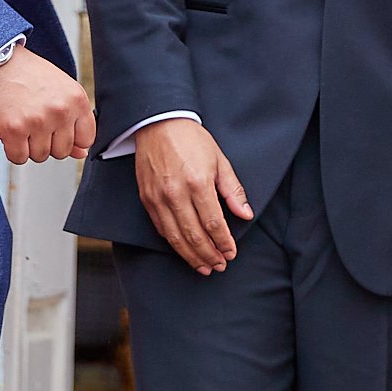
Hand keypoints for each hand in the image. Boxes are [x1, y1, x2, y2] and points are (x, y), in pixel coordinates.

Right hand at [0, 47, 94, 165]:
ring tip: (22, 121)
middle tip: (34, 121)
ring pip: (40, 156)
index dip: (71, 139)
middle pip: (62, 151)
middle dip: (47, 142)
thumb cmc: (26, 73)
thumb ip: (74, 121)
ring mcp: (37, 121)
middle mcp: (60, 110)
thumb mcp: (59, 89)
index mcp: (77, 99)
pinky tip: (10, 130)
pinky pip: (18, 158)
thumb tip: (81, 152)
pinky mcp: (13, 130)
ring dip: (28, 145)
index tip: (58, 130)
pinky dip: (12, 149)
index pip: (86, 138)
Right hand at [134, 118, 251, 273]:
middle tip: (219, 265)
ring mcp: (158, 198)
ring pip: (175, 237)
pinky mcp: (146, 199)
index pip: (213, 223)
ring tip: (204, 266)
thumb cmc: (192, 140)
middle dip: (209, 255)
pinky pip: (161, 228)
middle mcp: (176, 193)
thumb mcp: (220, 160)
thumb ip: (233, 190)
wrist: (159, 124)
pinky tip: (184, 250)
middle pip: (194, 236)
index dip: (223, 243)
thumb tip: (245, 214)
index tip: (231, 253)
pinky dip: (174, 243)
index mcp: (198, 182)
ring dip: (191, 256)